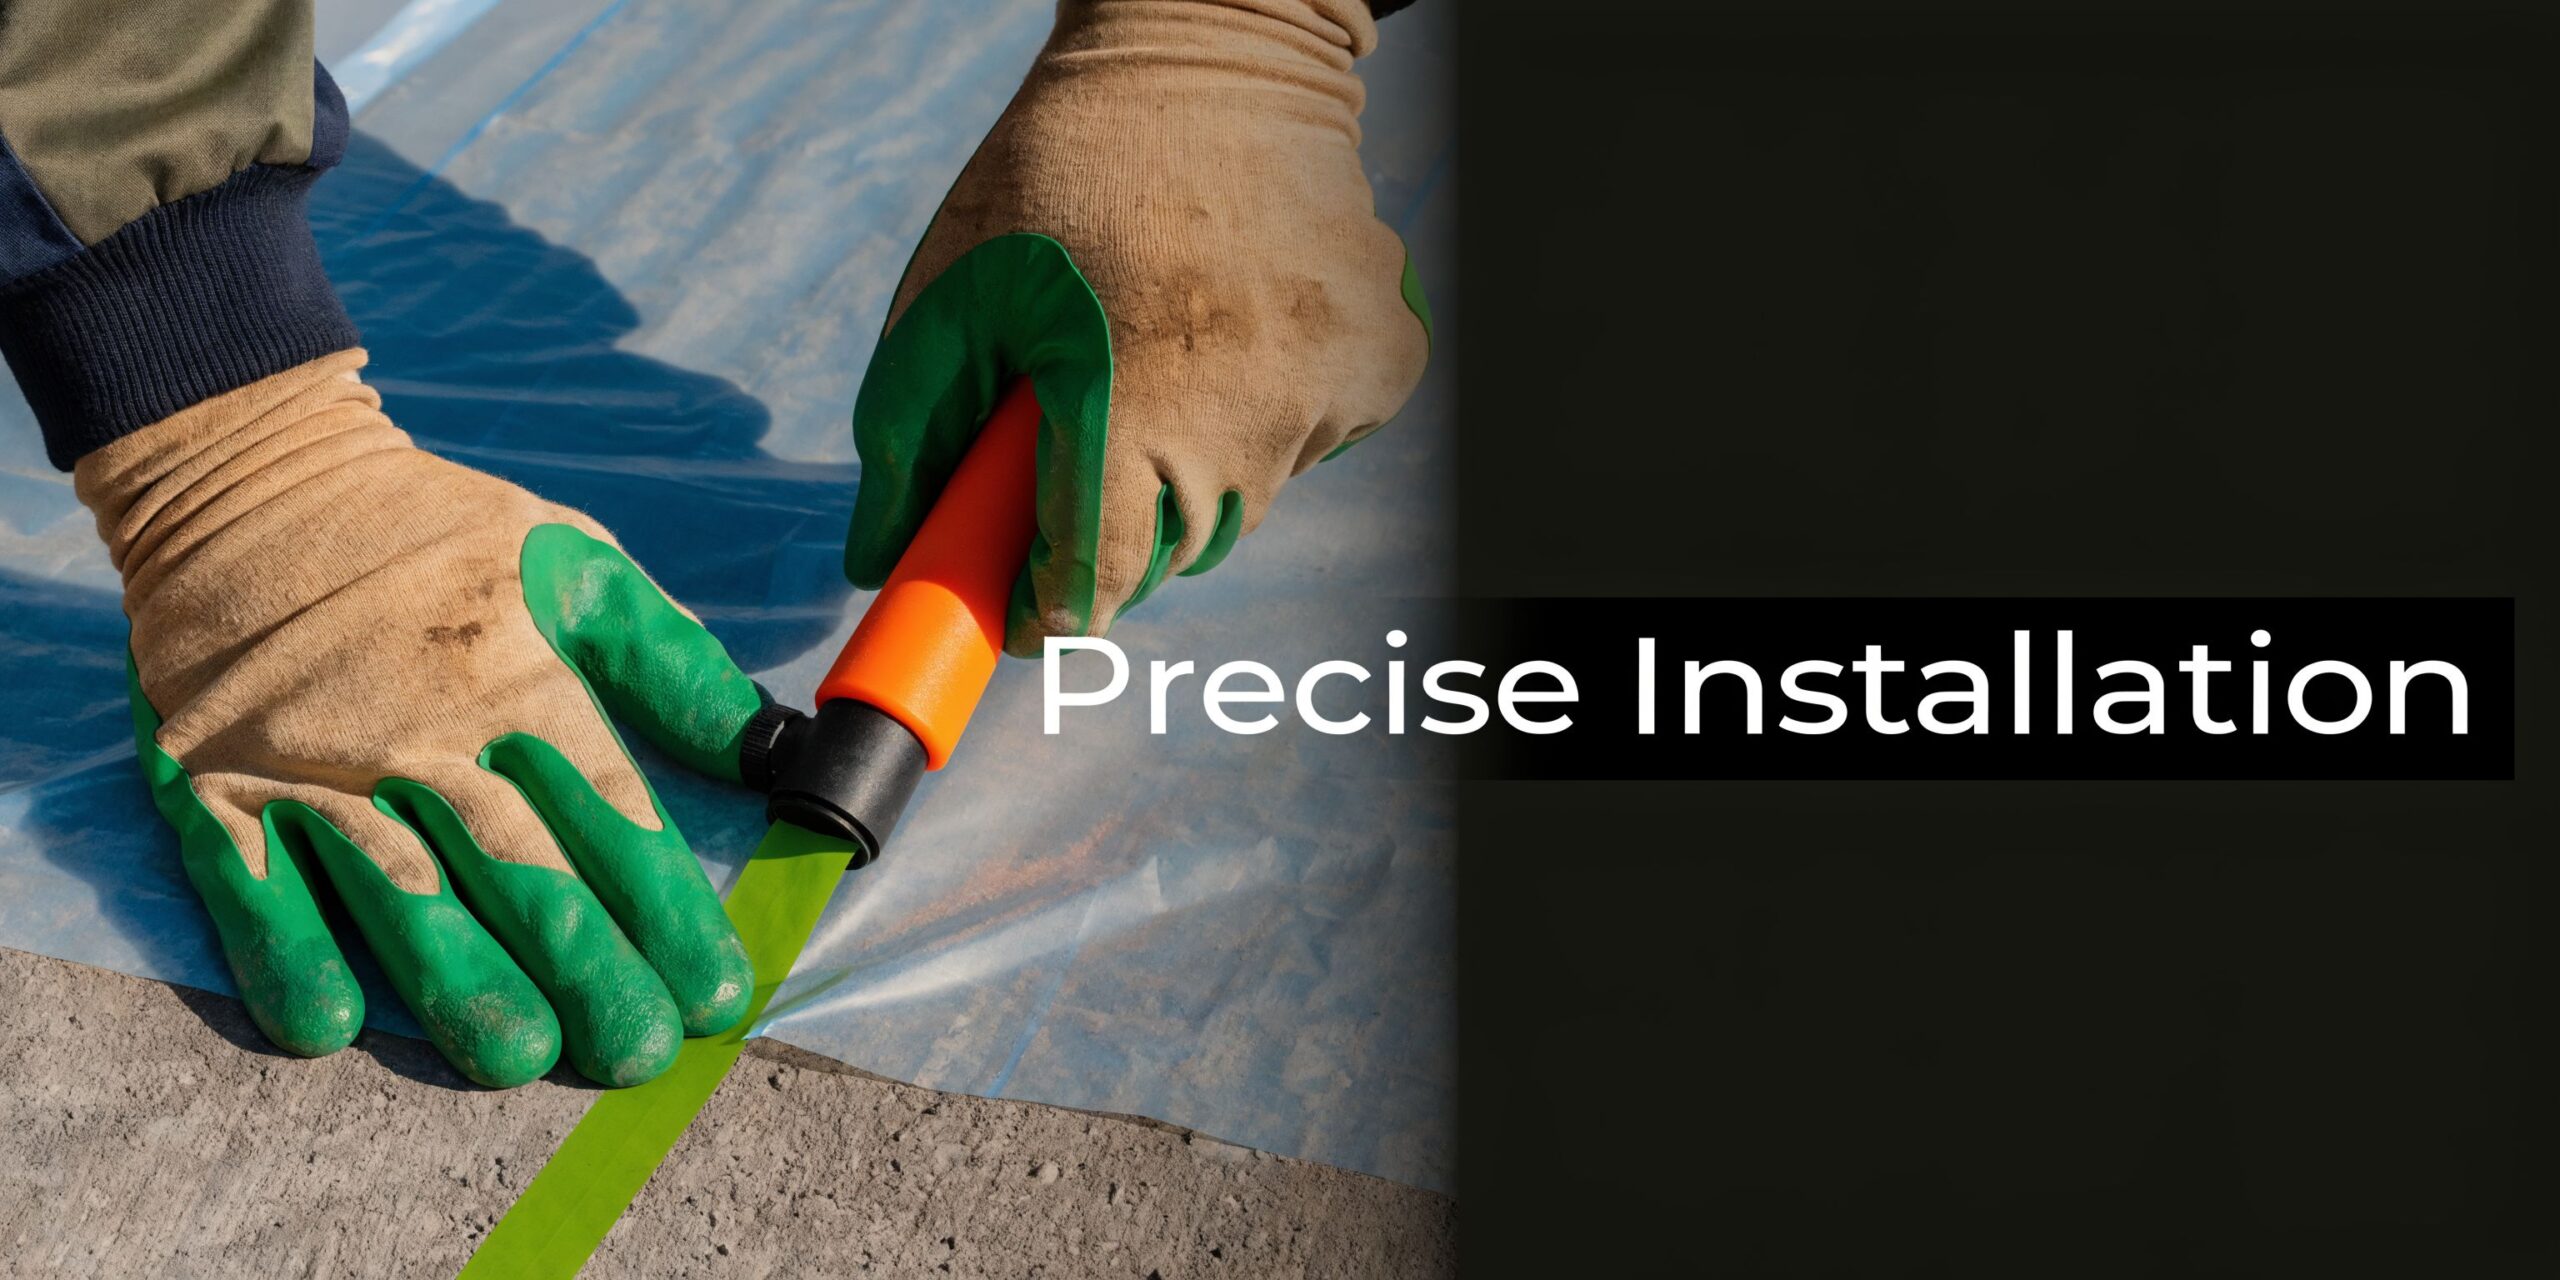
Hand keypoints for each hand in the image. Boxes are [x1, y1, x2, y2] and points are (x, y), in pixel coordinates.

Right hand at [78, 352, 767, 1087]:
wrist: (250, 477)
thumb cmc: (438, 537)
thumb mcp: (577, 567)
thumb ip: (672, 666)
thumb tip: (767, 751)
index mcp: (522, 685)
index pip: (615, 820)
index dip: (670, 914)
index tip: (716, 993)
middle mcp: (422, 735)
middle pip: (520, 873)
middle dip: (589, 971)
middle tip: (638, 1050)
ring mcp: (313, 766)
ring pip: (400, 895)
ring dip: (461, 985)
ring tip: (520, 1058)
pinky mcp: (214, 786)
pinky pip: (252, 885)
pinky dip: (290, 955)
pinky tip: (337, 1027)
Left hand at [845, 0, 1429, 654]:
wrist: (1214, 57)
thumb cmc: (1061, 172)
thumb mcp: (954, 293)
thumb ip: (910, 436)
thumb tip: (877, 557)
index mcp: (1130, 403)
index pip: (1097, 582)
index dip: (1048, 604)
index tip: (1024, 601)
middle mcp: (1246, 418)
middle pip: (1177, 553)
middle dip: (1121, 530)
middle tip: (1087, 444)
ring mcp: (1329, 393)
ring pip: (1251, 502)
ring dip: (1199, 472)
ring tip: (1163, 364)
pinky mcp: (1386, 365)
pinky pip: (1316, 443)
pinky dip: (1275, 418)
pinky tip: (1238, 336)